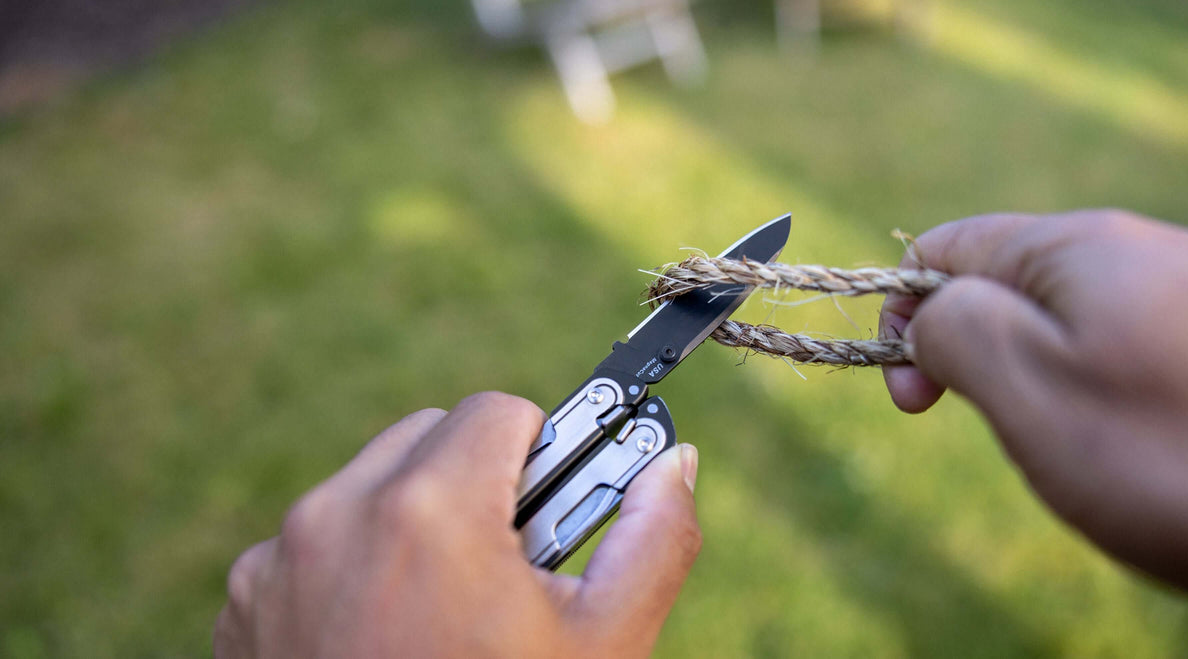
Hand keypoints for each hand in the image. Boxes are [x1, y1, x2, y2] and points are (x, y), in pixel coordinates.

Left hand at [214, 392, 700, 657]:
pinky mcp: (247, 600)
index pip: (499, 411)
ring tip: (443, 606)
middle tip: (503, 566)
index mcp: (430, 511)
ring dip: (413, 518)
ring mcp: (279, 560)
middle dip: (475, 482)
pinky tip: (384, 632)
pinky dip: (354, 565)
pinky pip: (315, 540)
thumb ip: (654, 538)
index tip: (548, 507)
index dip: (540, 455)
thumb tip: (671, 462)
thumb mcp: (602, 645)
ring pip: (371, 483)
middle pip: (430, 435)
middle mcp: (338, 516)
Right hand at [878, 209, 1187, 594]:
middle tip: (999, 428)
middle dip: (976, 354)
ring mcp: (1187, 296)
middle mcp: (1138, 252)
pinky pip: (1126, 352)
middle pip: (1009, 283)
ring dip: (1039, 383)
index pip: (945, 246)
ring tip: (1077, 448)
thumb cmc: (1168, 454)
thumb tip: (929, 309)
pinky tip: (1136, 449)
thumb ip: (952, 327)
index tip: (912, 395)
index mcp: (1077, 247)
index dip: (903, 312)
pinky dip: (1100, 399)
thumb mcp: (1026, 384)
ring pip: (1068, 325)